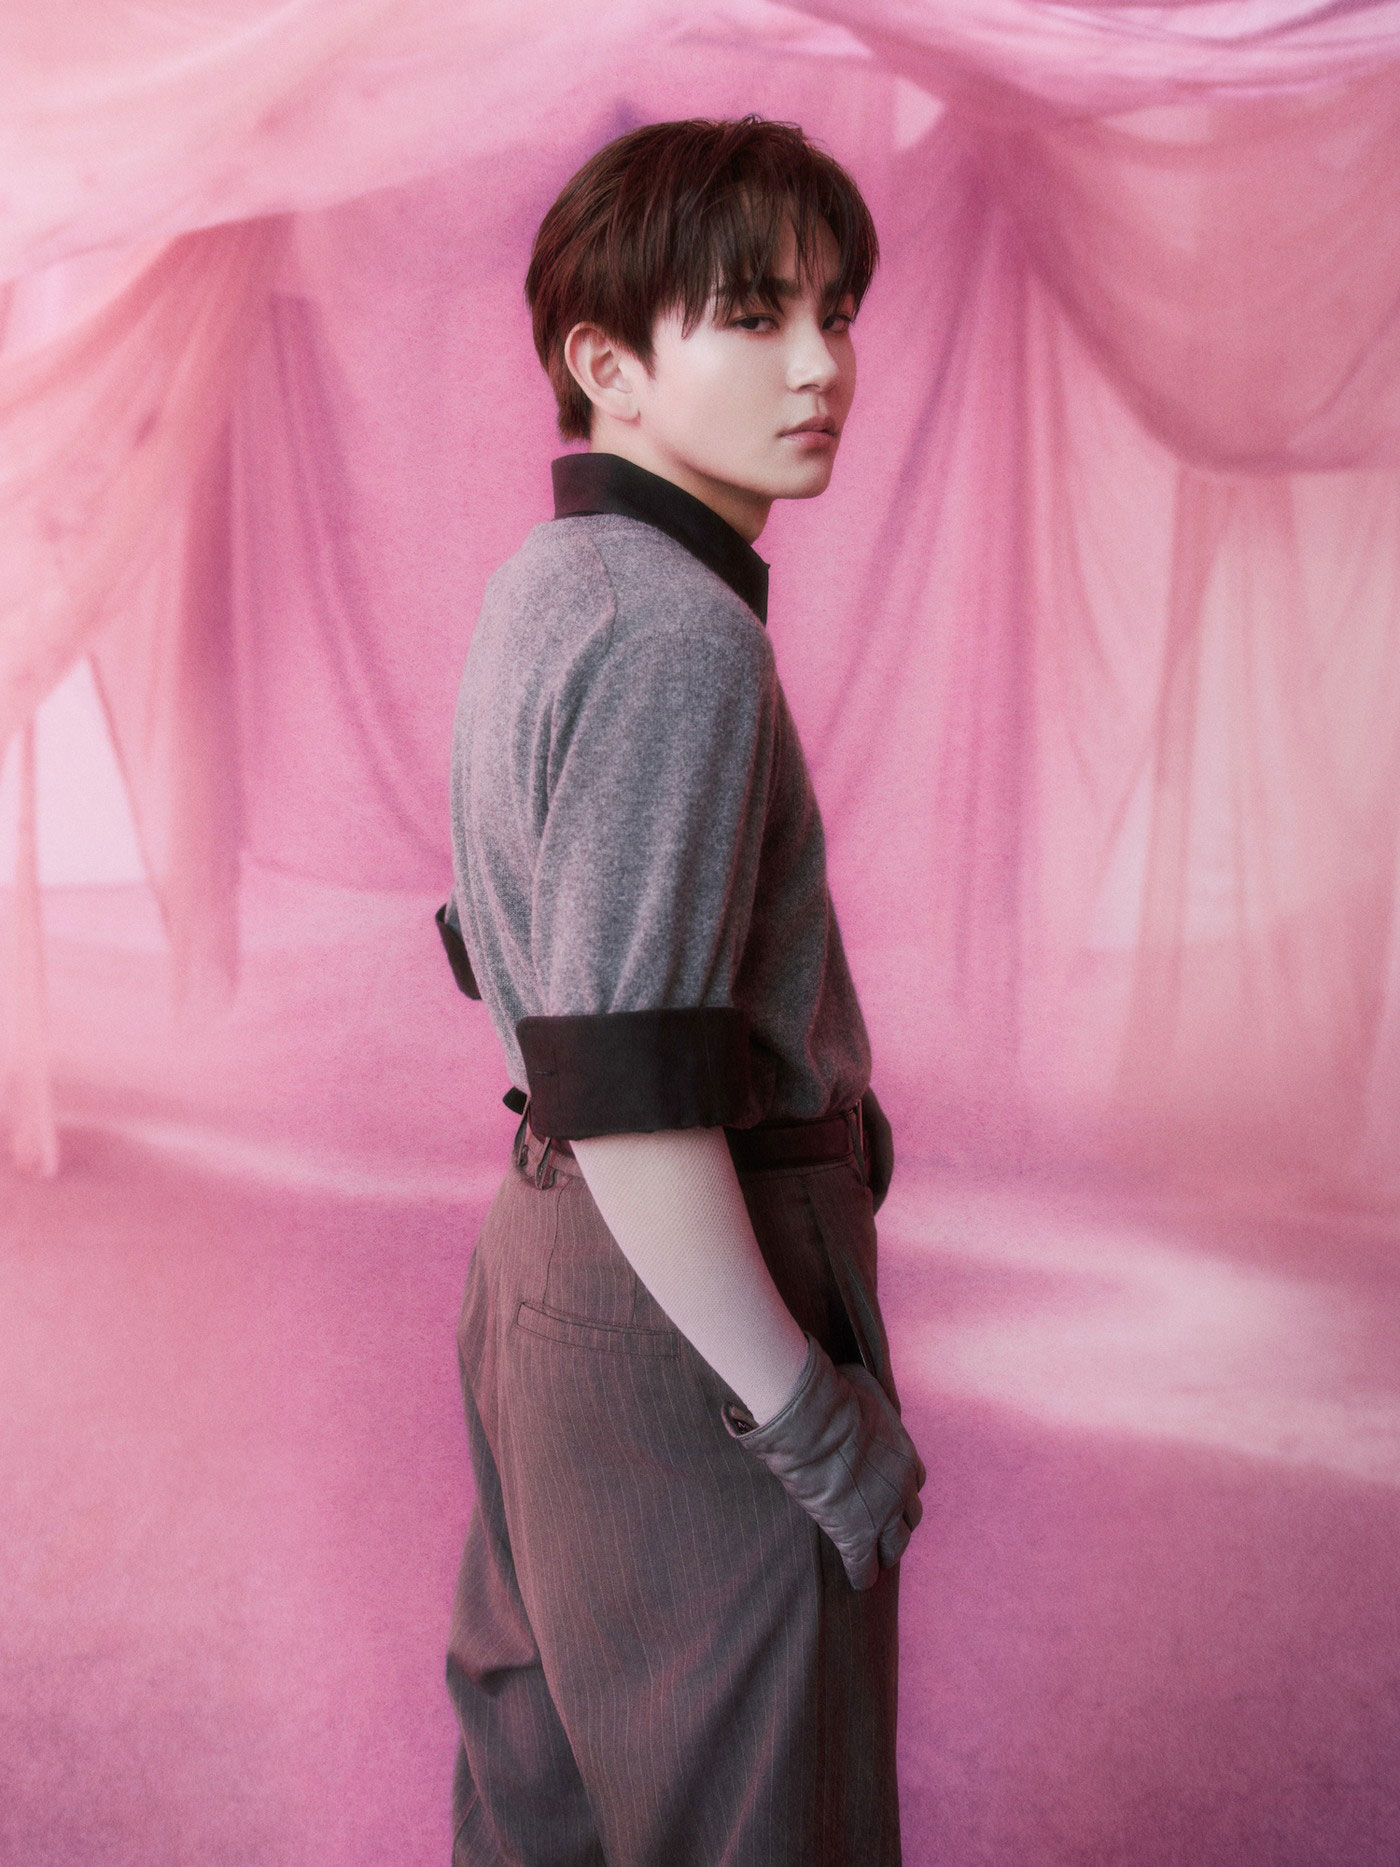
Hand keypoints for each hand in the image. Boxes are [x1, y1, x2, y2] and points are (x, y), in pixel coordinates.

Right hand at [723, 1334, 925, 1589]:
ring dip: (888, 1550)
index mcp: (904, 1453)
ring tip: (877, 1558)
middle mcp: (901, 1488)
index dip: (902, 1487)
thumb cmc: (835, 1397)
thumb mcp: (865, 1387)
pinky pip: (865, 1566)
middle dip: (900, 1521)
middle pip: (912, 1515)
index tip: (891, 1491)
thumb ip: (870, 1396)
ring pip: (897, 1545)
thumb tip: (861, 1385)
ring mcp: (882, 1515)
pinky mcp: (856, 1536)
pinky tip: (859, 1581)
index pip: (914, 1479)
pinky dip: (863, 1574)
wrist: (817, 1423)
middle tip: (885, 1527)